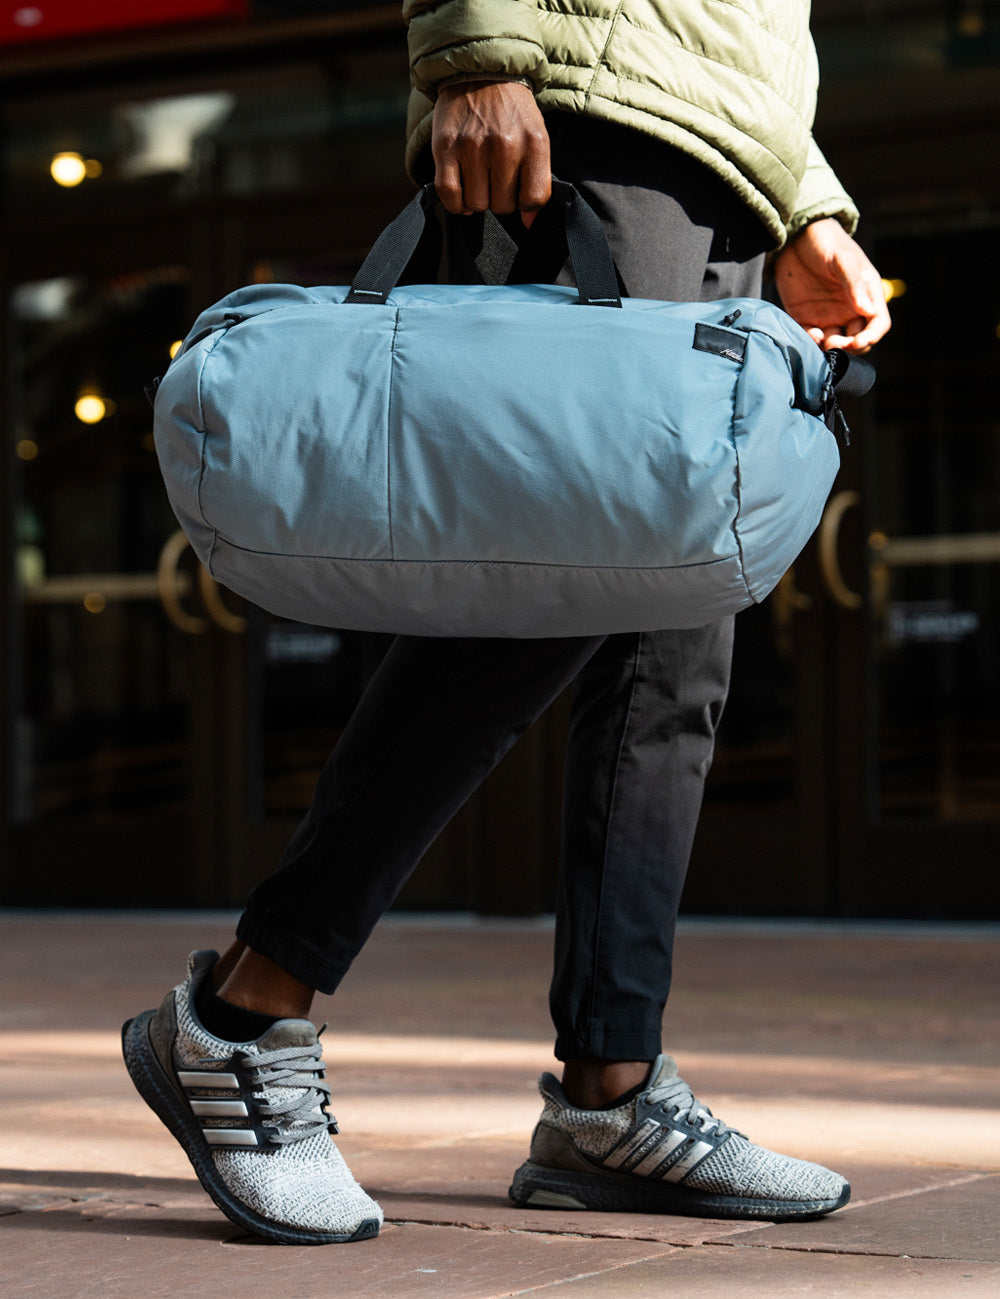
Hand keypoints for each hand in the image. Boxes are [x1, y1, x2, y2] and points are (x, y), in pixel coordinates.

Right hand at [432, 80, 550, 226]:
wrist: (479, 72)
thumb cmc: (511, 112)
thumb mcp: (536, 136)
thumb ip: (537, 179)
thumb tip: (529, 223)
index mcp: (533, 141)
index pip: (533, 199)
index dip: (526, 205)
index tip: (519, 193)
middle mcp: (504, 144)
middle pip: (503, 206)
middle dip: (500, 200)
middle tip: (496, 180)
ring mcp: (472, 146)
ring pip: (477, 204)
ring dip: (478, 200)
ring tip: (479, 180)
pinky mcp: (445, 148)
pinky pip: (450, 196)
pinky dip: (457, 203)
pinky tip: (462, 191)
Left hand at [773, 218, 891, 352]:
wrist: (795, 236)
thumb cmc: (826, 242)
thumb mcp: (843, 259)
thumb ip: (854, 283)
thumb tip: (868, 311)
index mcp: (866, 294)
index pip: (878, 324)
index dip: (872, 337)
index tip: (858, 342)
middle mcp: (850, 309)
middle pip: (857, 339)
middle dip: (850, 347)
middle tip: (836, 344)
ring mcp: (828, 315)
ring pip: (835, 343)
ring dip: (831, 349)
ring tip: (823, 341)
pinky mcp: (806, 318)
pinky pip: (812, 338)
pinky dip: (812, 342)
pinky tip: (811, 335)